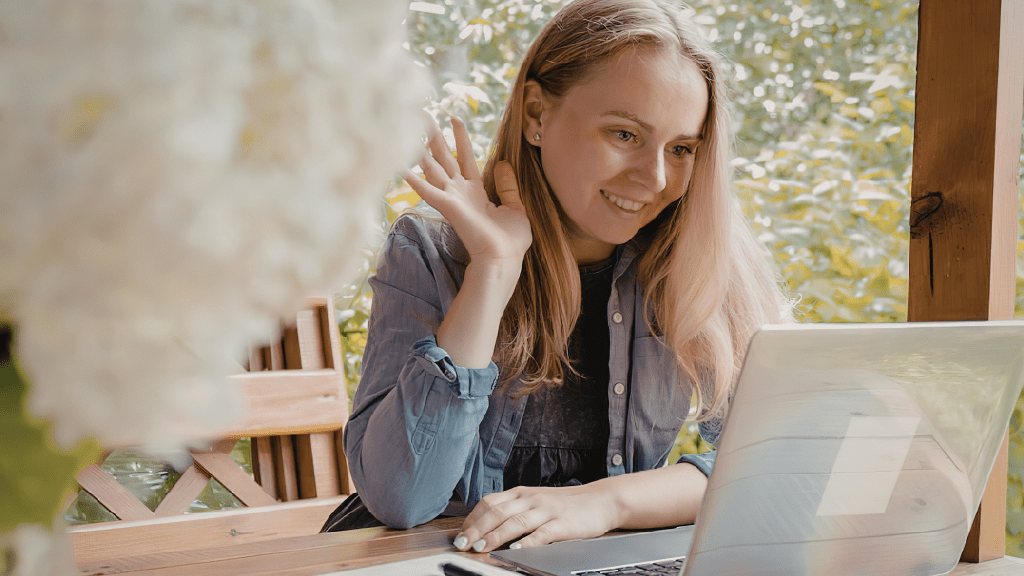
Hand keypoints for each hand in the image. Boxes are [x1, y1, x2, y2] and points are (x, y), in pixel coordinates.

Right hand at [401, 117, 531, 266]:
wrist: (504, 259)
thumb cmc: (510, 241)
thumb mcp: (515, 208)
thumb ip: (508, 186)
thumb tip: (503, 163)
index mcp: (476, 191)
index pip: (466, 158)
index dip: (460, 138)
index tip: (455, 118)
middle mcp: (460, 192)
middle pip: (444, 157)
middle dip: (434, 136)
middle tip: (423, 114)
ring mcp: (452, 199)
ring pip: (433, 168)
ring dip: (420, 149)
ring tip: (408, 130)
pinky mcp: (448, 207)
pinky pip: (427, 190)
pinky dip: (413, 179)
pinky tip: (399, 166)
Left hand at [454, 484, 620, 552]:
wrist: (600, 500)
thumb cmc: (565, 505)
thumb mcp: (536, 502)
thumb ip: (514, 510)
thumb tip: (486, 526)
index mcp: (522, 493)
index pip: (490, 503)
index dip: (473, 519)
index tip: (461, 533)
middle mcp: (531, 499)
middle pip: (498, 512)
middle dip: (476, 529)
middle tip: (462, 543)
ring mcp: (547, 510)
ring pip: (515, 522)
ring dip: (495, 535)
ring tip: (481, 547)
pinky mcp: (562, 523)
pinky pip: (542, 533)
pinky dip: (528, 542)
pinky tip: (517, 550)